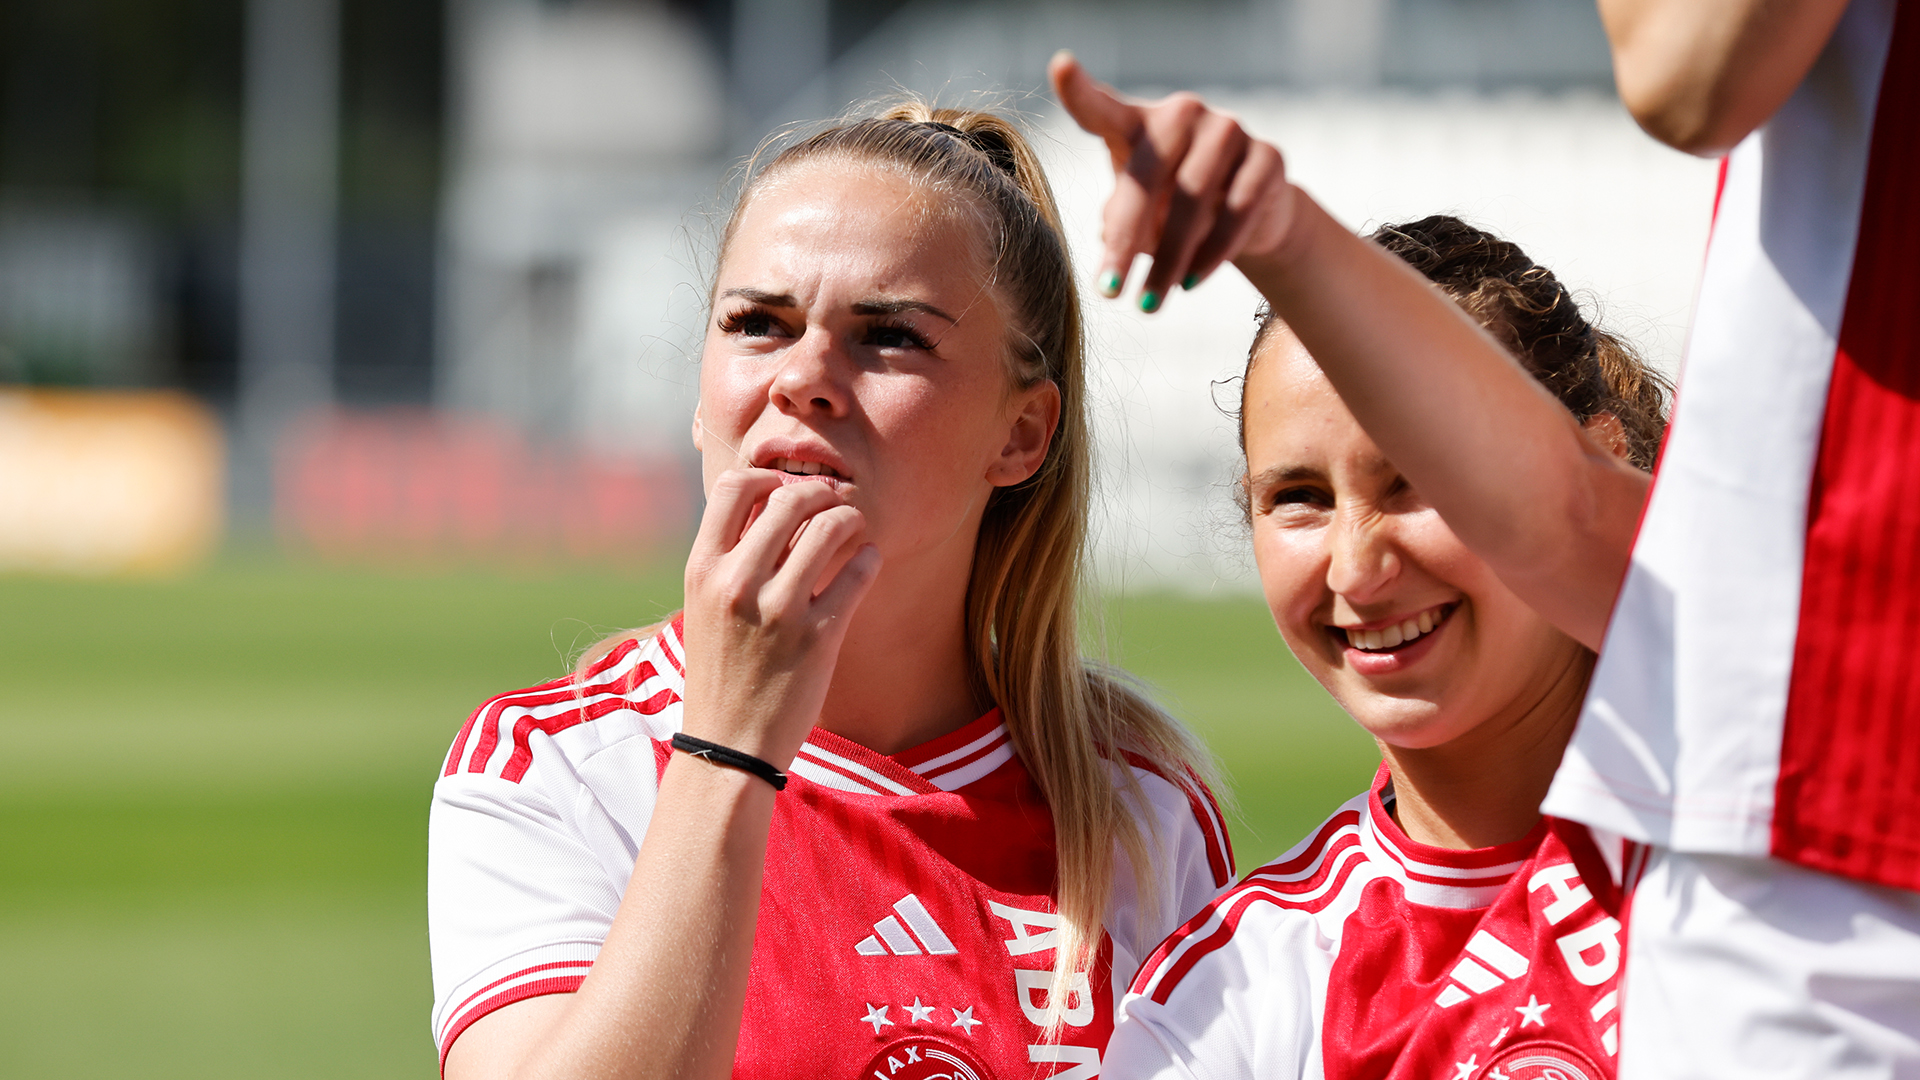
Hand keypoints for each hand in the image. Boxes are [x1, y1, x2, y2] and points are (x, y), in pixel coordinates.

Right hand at [679, 471, 880, 767]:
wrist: (729, 745)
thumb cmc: (719, 673)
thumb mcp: (703, 608)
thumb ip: (728, 559)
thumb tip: (765, 507)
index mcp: (702, 570)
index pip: (733, 487)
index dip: (767, 477)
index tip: (785, 490)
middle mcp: (737, 583)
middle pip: (790, 497)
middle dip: (821, 492)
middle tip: (833, 504)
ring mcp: (779, 610)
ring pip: (830, 526)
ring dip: (851, 518)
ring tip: (855, 529)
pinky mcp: (818, 637)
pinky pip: (858, 573)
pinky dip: (870, 558)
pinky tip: (868, 560)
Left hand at [1049, 51, 1298, 311]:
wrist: (1248, 218)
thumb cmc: (1172, 212)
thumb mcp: (1137, 219)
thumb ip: (1118, 225)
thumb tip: (1112, 247)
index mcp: (1137, 123)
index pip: (1102, 107)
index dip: (1080, 89)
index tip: (1061, 66)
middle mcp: (1183, 114)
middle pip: (1148, 175)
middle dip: (1127, 240)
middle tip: (1111, 293)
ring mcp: (1229, 130)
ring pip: (1194, 198)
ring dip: (1169, 259)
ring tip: (1150, 303)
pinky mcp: (1268, 157)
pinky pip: (1237, 210)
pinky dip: (1212, 253)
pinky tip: (1192, 282)